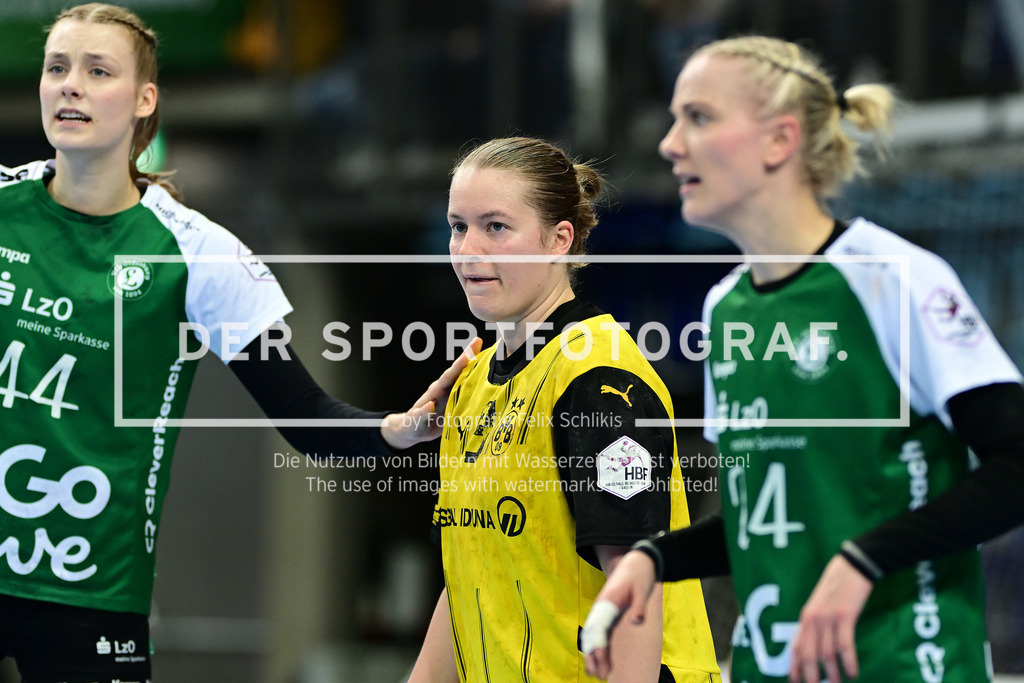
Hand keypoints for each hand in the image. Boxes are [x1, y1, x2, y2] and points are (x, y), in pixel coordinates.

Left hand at [380, 337, 481, 449]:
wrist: (414, 431)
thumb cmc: (411, 426)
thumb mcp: (415, 422)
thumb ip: (422, 414)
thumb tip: (430, 404)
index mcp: (435, 392)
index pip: (449, 375)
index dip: (458, 365)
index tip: (468, 354)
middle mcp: (445, 390)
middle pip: (460, 371)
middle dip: (469, 356)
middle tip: (480, 341)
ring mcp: (452, 395)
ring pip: (467, 380)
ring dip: (478, 368)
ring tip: (491, 355)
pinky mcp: (457, 403)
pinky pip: (470, 393)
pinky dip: (480, 385)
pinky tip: (492, 379)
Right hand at [582, 549, 657, 679]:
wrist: (636, 563)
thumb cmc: (639, 576)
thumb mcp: (642, 589)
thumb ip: (640, 606)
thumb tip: (637, 622)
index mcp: (608, 601)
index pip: (599, 627)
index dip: (599, 644)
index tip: (601, 660)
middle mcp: (601, 607)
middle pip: (592, 634)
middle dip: (593, 655)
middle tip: (599, 675)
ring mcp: (602, 611)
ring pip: (592, 636)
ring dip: (592, 655)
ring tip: (596, 675)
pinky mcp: (607, 614)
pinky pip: (599, 634)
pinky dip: (597, 648)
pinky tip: (600, 661)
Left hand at [788, 554, 872, 682]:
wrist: (853, 565)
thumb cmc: (838, 584)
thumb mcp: (820, 603)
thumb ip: (816, 622)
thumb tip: (815, 644)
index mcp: (806, 617)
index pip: (795, 647)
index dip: (794, 667)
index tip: (794, 682)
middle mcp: (813, 619)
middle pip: (808, 654)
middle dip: (811, 676)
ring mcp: (828, 618)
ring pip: (827, 653)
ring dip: (833, 673)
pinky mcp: (845, 616)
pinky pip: (845, 645)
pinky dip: (849, 662)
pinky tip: (853, 673)